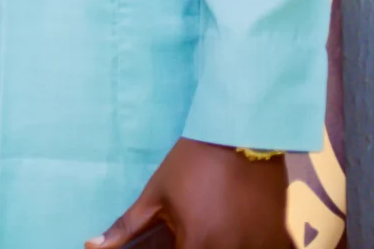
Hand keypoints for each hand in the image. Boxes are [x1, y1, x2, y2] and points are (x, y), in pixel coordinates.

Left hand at [91, 139, 286, 248]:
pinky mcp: (280, 237)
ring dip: (223, 245)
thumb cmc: (191, 164)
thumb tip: (93, 245)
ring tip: (216, 225)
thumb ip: (127, 226)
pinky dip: (254, 245)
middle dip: (194, 247)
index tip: (172, 242)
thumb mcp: (156, 194)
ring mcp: (260, 247)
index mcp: (197, 245)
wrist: (238, 136)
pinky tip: (242, 230)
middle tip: (191, 232)